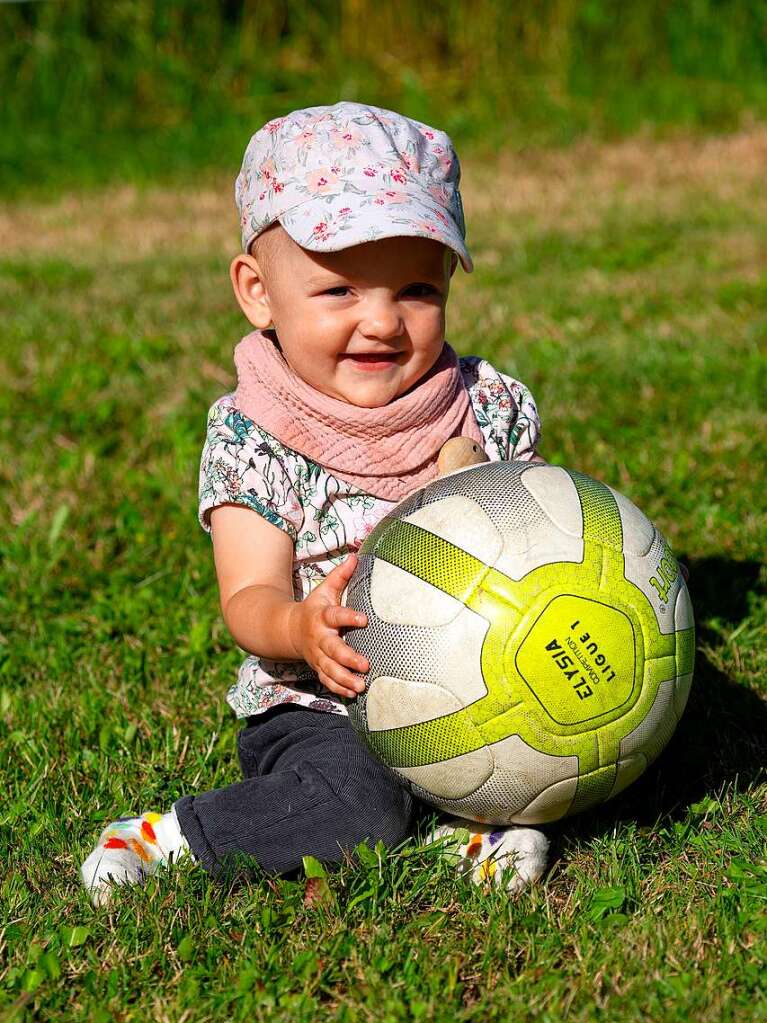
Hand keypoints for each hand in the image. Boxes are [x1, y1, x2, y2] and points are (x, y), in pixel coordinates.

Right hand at [290, 555, 369, 698]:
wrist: (288, 630)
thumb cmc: (315, 608)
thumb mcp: (324, 590)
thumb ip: (341, 576)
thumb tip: (355, 556)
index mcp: (322, 616)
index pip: (336, 615)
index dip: (349, 617)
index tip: (364, 619)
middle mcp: (319, 638)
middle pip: (333, 649)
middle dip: (348, 658)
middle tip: (365, 664)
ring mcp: (318, 656)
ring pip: (330, 670)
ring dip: (345, 679)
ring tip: (361, 685)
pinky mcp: (318, 668)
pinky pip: (327, 680)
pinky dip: (339, 688)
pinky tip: (353, 694)